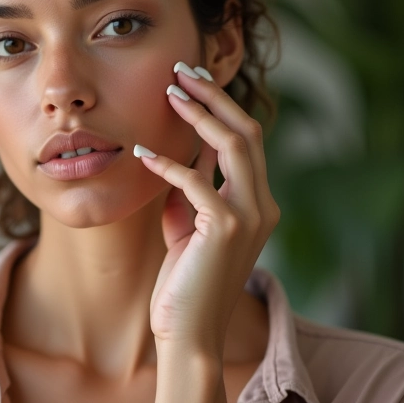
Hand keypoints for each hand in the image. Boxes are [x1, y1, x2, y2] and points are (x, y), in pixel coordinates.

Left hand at [135, 62, 279, 360]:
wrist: (188, 332)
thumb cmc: (184, 278)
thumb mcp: (189, 223)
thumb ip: (193, 188)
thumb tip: (182, 152)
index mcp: (257, 201)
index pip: (246, 140)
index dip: (220, 106)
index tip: (192, 82)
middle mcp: (262, 204)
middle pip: (247, 131)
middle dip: (214, 96)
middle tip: (182, 70)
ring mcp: (250, 216)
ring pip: (234, 145)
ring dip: (200, 114)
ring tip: (170, 92)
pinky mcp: (227, 229)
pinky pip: (196, 181)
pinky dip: (168, 163)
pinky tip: (140, 154)